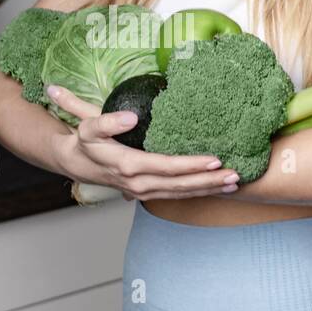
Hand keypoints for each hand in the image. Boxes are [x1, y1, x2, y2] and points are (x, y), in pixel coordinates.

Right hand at [46, 84, 240, 199]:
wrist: (75, 162)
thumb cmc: (86, 141)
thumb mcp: (89, 125)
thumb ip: (107, 121)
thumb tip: (131, 116)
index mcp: (129, 166)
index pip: (167, 167)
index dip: (192, 165)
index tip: (215, 159)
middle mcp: (139, 184)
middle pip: (180, 185)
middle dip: (209, 181)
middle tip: (235, 175)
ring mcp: (143, 191)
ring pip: (181, 193)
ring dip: (208, 189)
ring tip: (234, 183)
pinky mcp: (148, 192)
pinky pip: (176, 195)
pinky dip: (197, 192)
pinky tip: (216, 187)